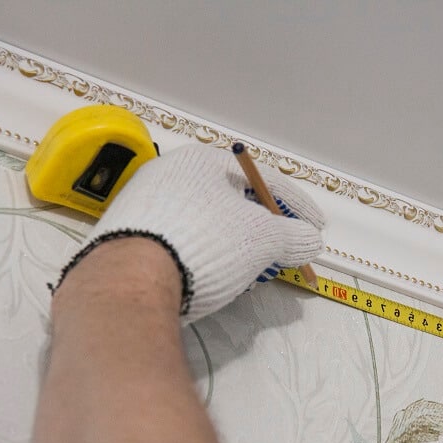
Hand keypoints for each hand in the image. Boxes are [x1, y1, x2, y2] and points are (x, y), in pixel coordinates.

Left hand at [53, 143, 324, 323]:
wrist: (127, 280)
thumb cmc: (204, 243)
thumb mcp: (261, 240)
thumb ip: (292, 237)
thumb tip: (310, 240)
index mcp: (202, 162)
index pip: (262, 180)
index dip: (296, 206)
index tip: (317, 228)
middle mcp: (169, 175)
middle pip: (231, 200)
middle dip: (264, 226)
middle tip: (285, 250)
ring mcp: (143, 206)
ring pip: (205, 221)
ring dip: (235, 243)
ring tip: (251, 269)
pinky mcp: (125, 238)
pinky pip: (180, 240)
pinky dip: (205, 254)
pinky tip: (211, 275)